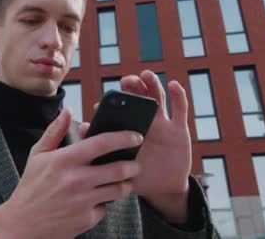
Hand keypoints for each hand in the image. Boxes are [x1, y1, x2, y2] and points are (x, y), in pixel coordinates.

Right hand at [0, 108, 143, 238]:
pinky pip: (106, 207)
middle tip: (135, 163)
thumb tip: (67, 110)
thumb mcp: (38, 155)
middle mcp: (75, 180)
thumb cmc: (32, 186)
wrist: (23, 223)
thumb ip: (55, 131)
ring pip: (118, 189)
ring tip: (123, 180)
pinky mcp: (86, 219)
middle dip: (133, 164)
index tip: (136, 136)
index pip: (101, 143)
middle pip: (118, 168)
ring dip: (126, 183)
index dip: (123, 137)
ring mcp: (82, 201)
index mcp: (63, 160)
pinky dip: (105, 202)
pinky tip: (98, 198)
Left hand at [80, 70, 191, 222]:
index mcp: (127, 129)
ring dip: (153, 84)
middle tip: (126, 81)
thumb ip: (104, 149)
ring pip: (158, 98)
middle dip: (132, 87)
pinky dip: (178, 95)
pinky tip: (173, 84)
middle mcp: (144, 122)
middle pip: (138, 97)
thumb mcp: (119, 166)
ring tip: (145, 75)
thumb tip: (84, 129)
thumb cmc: (136, 176)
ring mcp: (162, 124)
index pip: (119, 110)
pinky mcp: (179, 130)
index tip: (102, 102)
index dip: (111, 104)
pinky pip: (180, 109)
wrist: (163, 189)